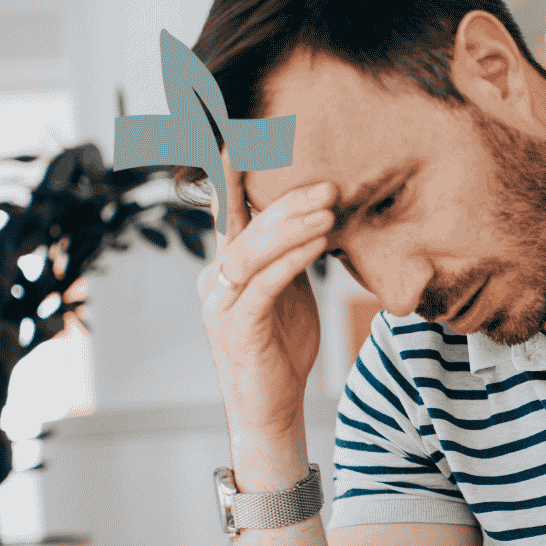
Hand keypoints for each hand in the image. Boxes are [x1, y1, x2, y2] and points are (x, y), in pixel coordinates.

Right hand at [198, 143, 333, 440]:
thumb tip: (314, 221)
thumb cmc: (282, 351)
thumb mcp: (289, 295)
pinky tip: (319, 243)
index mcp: (227, 268)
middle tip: (328, 185)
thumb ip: (290, 259)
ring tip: (329, 210)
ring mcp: (221, 304)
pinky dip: (292, 260)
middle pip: (246, 227)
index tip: (248, 136)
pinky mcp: (237, 328)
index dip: (234, 175)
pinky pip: (265, 284)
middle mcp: (215, 280)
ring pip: (252, 252)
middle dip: (288, 202)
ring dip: (292, 227)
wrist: (272, 408)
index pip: (230, 213)